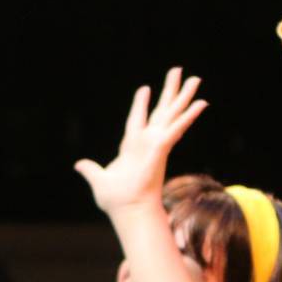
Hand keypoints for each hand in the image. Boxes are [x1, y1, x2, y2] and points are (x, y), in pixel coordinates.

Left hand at [74, 68, 206, 216]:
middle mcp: (148, 141)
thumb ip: (91, 170)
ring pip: (173, 113)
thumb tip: (79, 165)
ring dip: (184, 95)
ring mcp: (158, 143)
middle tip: (178, 71)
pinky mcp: (163, 146)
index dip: (141, 104)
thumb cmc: (116, 199)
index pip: (137, 120)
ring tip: (195, 77)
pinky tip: (202, 102)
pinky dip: (189, 115)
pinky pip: (178, 127)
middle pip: (162, 111)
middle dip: (170, 91)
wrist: (128, 210)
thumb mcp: (99, 179)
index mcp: (132, 146)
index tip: (145, 88)